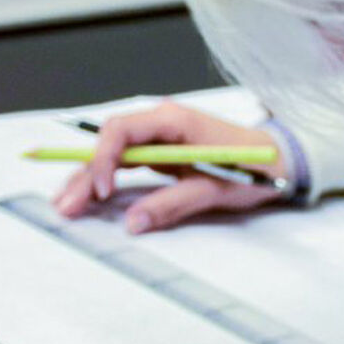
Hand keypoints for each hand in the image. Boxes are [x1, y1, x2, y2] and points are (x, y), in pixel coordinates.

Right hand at [52, 101, 285, 232]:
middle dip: (85, 174)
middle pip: (110, 144)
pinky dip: (106, 180)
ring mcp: (159, 137)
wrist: (278, 157)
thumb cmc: (254, 166)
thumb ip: (173, 204)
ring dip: (89, 178)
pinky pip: (125, 163)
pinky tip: (88, 198)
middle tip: (65, 205)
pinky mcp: (160, 152)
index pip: (122, 130)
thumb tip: (133, 223)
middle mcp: (161, 123)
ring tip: (66, 205)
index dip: (105, 159)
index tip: (102, 191)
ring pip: (112, 154)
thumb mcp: (215, 189)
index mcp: (175, 120)